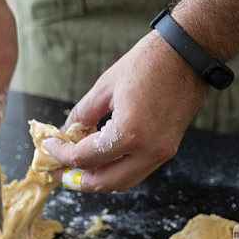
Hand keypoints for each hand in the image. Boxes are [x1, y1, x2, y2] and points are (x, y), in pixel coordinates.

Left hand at [45, 31, 207, 191]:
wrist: (189, 55)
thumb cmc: (148, 64)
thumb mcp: (105, 87)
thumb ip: (82, 114)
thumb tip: (65, 132)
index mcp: (129, 134)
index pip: (86, 158)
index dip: (62, 156)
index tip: (50, 148)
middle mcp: (148, 151)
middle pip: (104, 183)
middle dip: (78, 180)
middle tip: (59, 171)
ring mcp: (161, 154)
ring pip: (122, 183)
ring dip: (98, 179)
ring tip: (79, 167)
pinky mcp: (168, 150)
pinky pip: (137, 172)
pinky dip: (116, 170)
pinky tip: (102, 158)